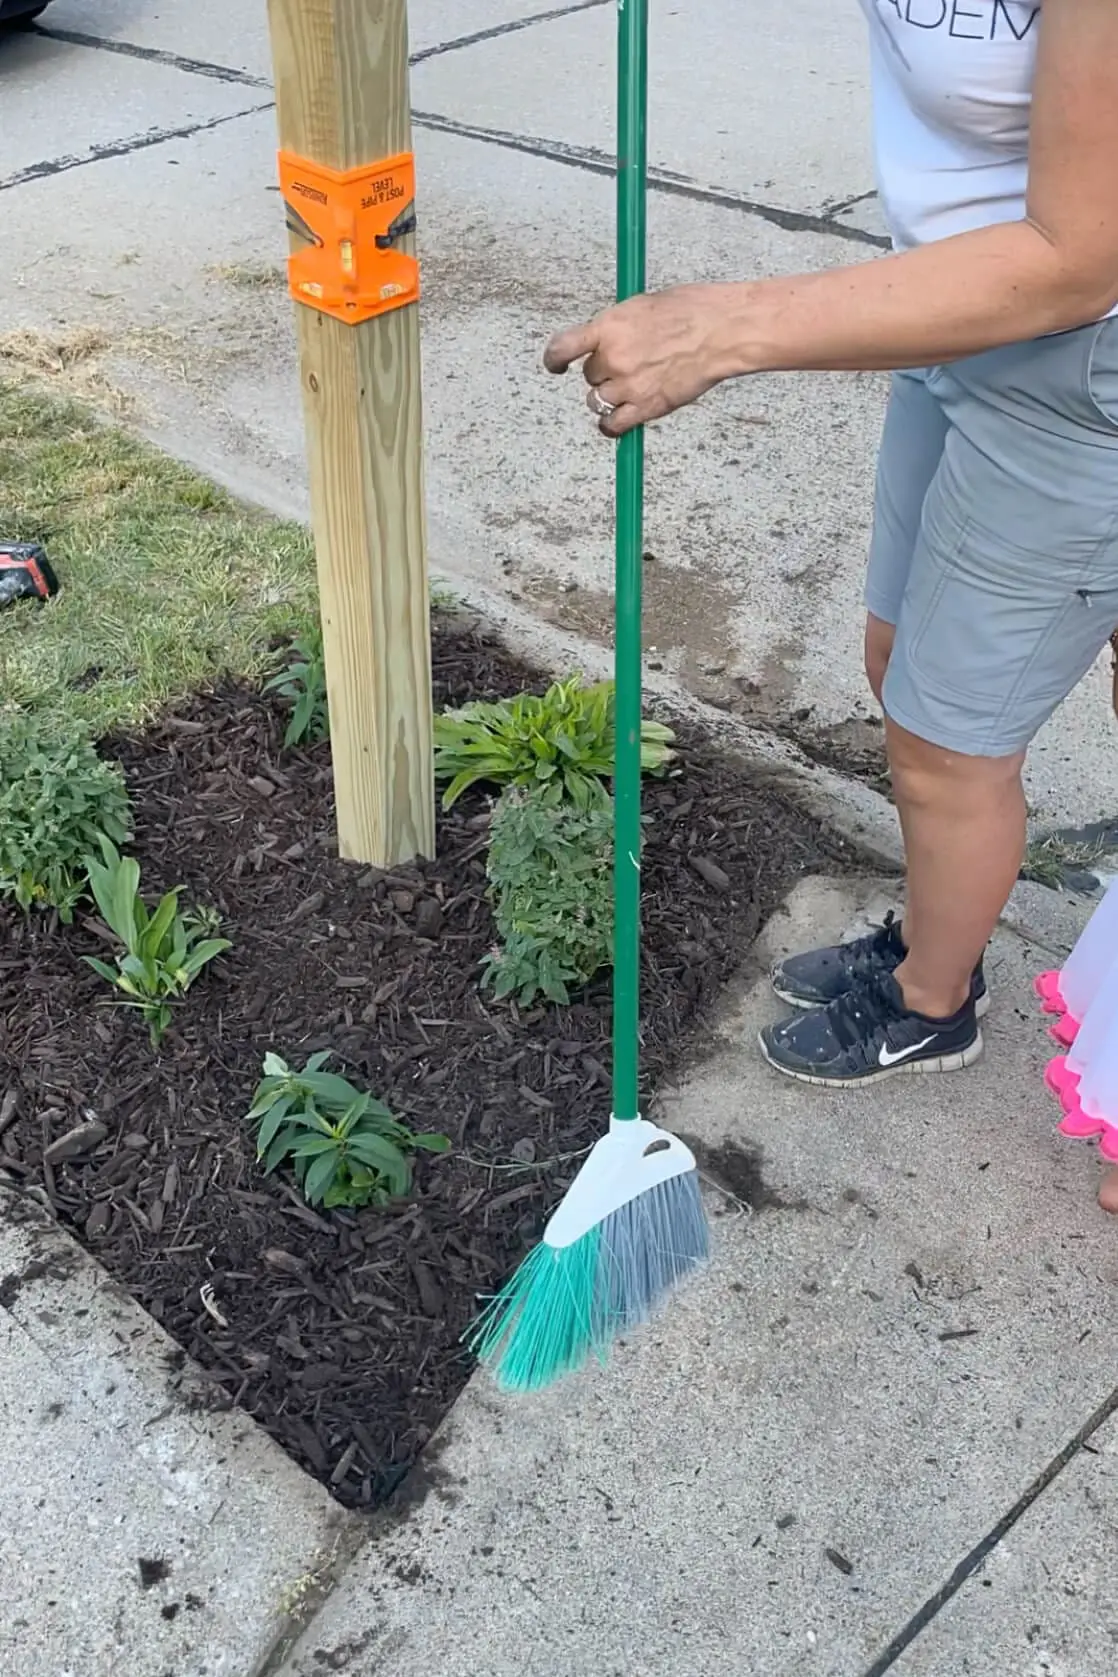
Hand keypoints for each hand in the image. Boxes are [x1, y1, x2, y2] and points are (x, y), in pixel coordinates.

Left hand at [543, 284, 738, 435]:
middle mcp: (614, 357)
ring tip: (633, 386)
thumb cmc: (691, 311)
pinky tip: (618, 419)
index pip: (563, 347)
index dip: (554, 359)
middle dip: (604, 372)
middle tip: (631, 363)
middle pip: (589, 376)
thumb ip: (618, 327)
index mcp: (610, 326)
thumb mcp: (643, 306)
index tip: (556, 366)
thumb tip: (605, 339)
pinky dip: (611, 425)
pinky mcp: (646, 408)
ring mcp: (629, 385)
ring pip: (597, 400)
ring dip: (609, 396)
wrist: (722, 331)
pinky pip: (612, 426)